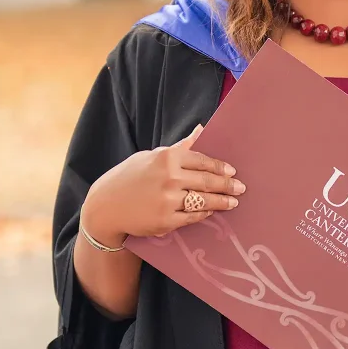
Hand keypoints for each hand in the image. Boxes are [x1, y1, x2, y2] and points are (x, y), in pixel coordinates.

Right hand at [82, 125, 245, 243]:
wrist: (106, 206)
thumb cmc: (130, 177)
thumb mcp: (151, 156)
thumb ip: (179, 147)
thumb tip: (202, 128)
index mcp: (166, 157)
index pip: (202, 161)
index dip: (220, 168)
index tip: (232, 172)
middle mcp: (169, 177)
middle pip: (207, 181)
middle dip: (227, 186)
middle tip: (241, 188)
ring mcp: (168, 200)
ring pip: (204, 201)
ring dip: (222, 202)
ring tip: (233, 202)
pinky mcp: (166, 220)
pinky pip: (192, 217)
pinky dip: (204, 214)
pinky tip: (211, 211)